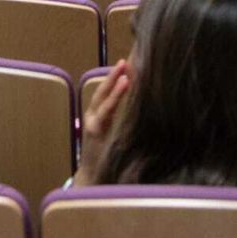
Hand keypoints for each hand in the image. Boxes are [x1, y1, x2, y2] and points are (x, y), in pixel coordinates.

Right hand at [74, 59, 131, 185]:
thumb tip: (143, 113)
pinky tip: (124, 85)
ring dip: (113, 80)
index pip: (107, 94)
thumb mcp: (116, 140)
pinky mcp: (96, 130)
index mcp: (99, 118)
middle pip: (103, 90)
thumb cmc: (107, 160)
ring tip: (124, 66)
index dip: (116, 80)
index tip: (129, 65)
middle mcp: (93, 116)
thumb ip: (122, 126)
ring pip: (103, 96)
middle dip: (113, 74)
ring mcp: (93, 122)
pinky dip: (115, 96)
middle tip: (126, 58)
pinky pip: (107, 109)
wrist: (93, 179)